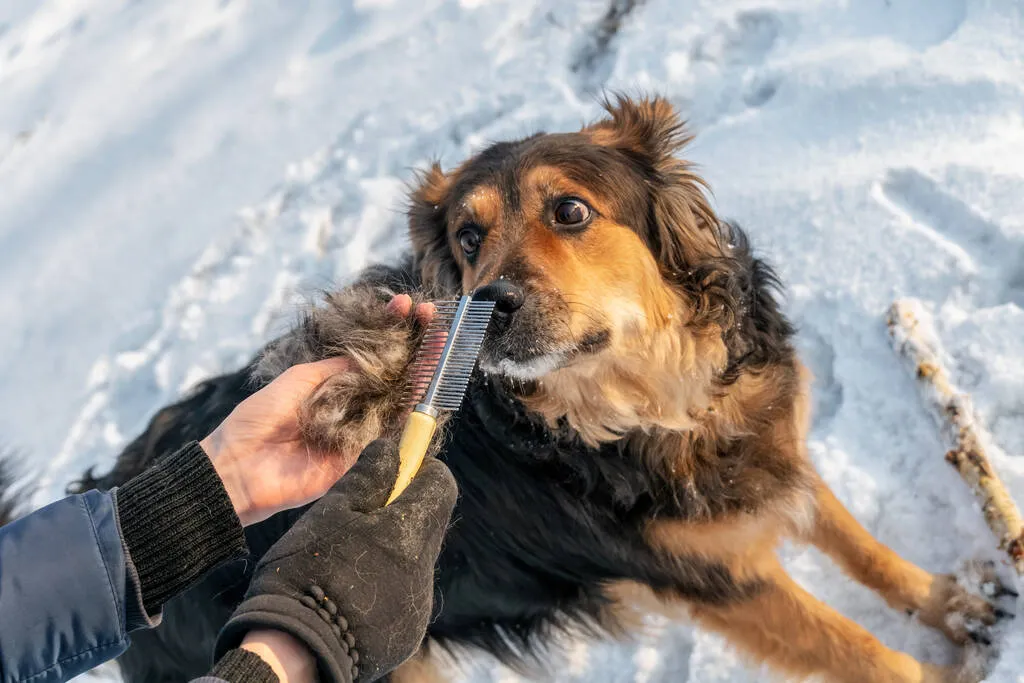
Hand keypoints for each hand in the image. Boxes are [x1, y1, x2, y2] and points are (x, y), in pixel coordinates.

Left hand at [202, 294, 434, 526]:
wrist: (241, 468)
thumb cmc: (258, 418)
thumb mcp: (298, 379)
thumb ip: (337, 368)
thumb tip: (373, 354)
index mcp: (328, 380)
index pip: (367, 350)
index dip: (388, 328)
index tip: (406, 306)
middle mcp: (346, 400)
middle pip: (388, 370)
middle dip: (411, 344)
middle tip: (431, 318)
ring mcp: (355, 425)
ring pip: (394, 395)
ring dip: (417, 370)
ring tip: (436, 344)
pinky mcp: (359, 452)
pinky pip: (388, 427)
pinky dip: (407, 407)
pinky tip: (423, 383)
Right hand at [215, 440, 457, 682]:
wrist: (291, 650)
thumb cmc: (306, 570)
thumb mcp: (331, 512)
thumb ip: (368, 477)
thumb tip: (392, 447)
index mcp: (410, 534)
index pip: (442, 485)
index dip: (421, 471)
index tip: (395, 471)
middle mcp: (424, 570)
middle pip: (428, 523)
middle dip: (401, 512)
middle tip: (358, 516)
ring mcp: (418, 604)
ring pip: (415, 560)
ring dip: (392, 551)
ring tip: (348, 560)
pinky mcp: (407, 633)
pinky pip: (405, 595)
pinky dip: (386, 586)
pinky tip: (352, 592)